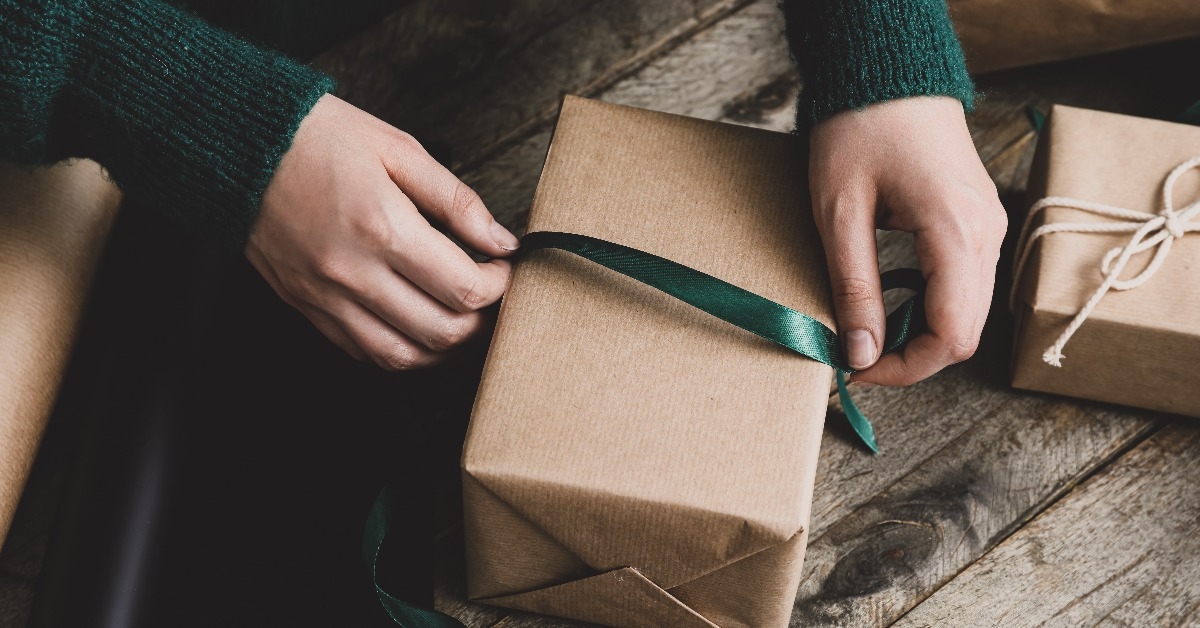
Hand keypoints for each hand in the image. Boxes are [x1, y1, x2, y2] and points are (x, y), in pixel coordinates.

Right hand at [247, 94, 517, 369]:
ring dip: (445, 347)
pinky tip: (415, 325)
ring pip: (404, 356)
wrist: (240, 145)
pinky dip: (400, 350)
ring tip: (461, 319)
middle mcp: (354, 272)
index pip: (464, 289)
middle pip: (442, 332)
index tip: (504, 268)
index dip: (500, 286)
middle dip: (482, 321)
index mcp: (383, 227)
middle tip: (491, 297)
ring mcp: (326, 296)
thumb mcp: (400, 150)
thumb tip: (501, 240)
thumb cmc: (320, 139)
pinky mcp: (307, 306)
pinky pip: (363, 352)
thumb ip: (457, 201)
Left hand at [808, 96, 1006, 385]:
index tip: (857, 371)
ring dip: (920, 335)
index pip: (951, 335)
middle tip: (856, 358)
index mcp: (957, 233)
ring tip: (866, 332)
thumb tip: (859, 354)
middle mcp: (986, 234)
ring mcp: (988, 227)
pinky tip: (887, 303)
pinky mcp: (977, 222)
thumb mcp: (839, 214)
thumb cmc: (859, 131)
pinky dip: (929, 308)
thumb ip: (854, 288)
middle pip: (965, 332)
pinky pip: (963, 286)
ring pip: (968, 313)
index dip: (905, 368)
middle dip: (911, 358)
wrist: (888, 73)